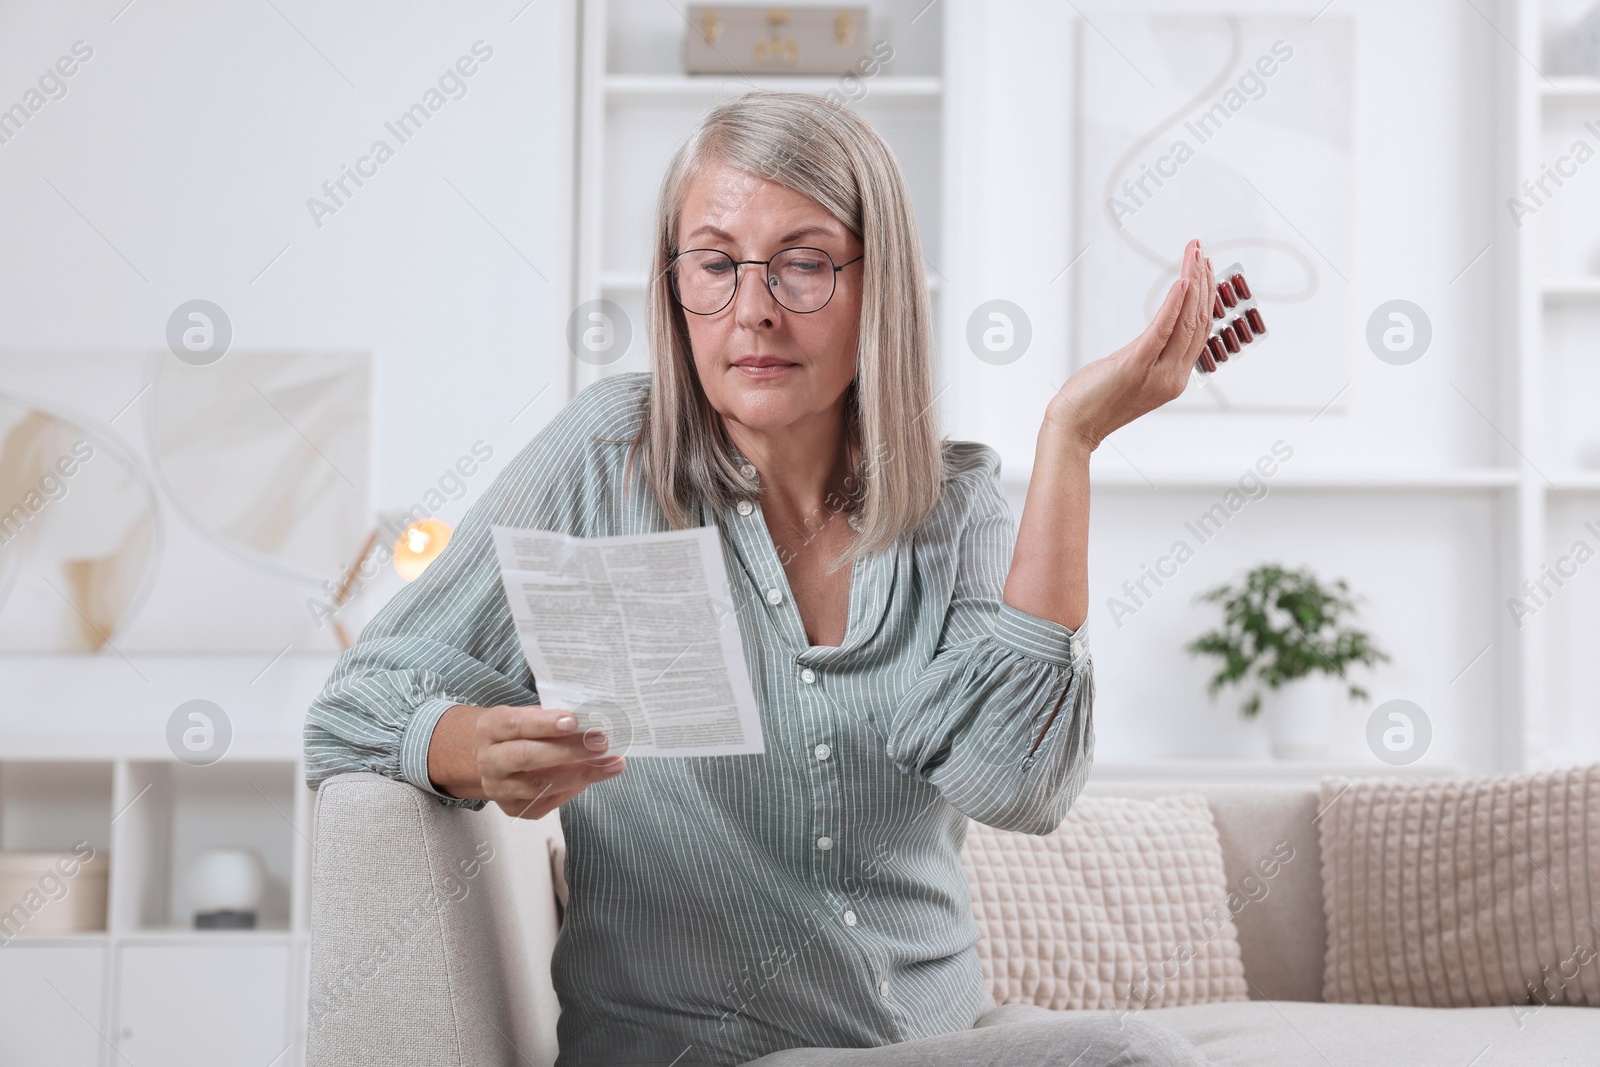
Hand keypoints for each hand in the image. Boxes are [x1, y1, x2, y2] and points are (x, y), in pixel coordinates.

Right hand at [429, 703, 626, 818]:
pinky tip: (592, 777)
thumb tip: (590, 723)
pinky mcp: (511, 808)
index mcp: (491, 729)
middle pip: (527, 757)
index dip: (545, 724)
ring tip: (610, 764)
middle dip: (568, 751)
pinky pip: (545, 802)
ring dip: (580, 775)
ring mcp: (499, 788)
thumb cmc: (515, 732)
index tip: (574, 720)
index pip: (516, 725)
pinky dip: (572, 790)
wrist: (486, 758)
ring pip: (539, 785)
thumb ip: (550, 719)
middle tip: (601, 743)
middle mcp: (490, 760)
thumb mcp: (524, 716)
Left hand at [1046, 239, 1214, 450]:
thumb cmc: (1097, 399)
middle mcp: (1174, 376)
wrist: (1075, 426)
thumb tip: (1159, 331)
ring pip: (1186, 321)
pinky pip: (1162, 330)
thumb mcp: (1132, 373)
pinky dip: (1174, 304)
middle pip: (1198, 321)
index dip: (1207, 298)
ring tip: (1195, 255)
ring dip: (1192, 282)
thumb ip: (1150, 353)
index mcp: (1175, 378)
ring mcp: (1158, 373)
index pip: (1200, 331)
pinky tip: (1181, 282)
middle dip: (1203, 281)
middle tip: (1202, 251)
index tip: (1206, 269)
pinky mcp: (1136, 365)